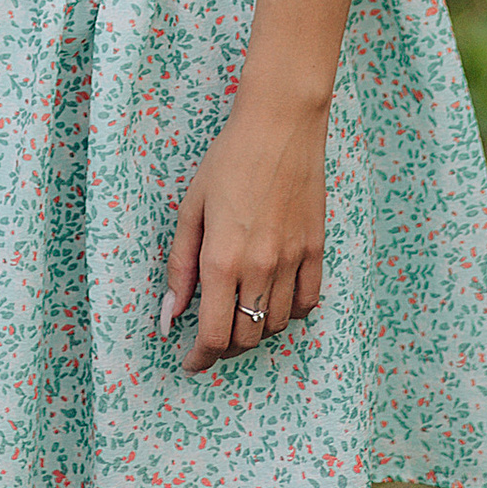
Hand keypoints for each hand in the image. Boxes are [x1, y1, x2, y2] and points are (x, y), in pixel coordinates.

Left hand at [163, 91, 325, 373]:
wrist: (279, 126)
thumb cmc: (228, 160)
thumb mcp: (191, 208)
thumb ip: (180, 266)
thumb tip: (170, 315)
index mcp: (222, 258)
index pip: (214, 334)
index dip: (200, 357)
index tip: (190, 361)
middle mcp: (260, 267)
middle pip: (246, 338)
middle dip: (224, 346)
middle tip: (211, 335)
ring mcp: (293, 261)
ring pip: (275, 325)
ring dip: (254, 330)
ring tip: (238, 311)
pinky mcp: (316, 251)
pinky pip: (306, 303)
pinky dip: (288, 312)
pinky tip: (272, 297)